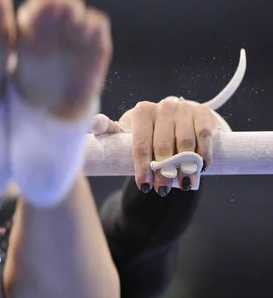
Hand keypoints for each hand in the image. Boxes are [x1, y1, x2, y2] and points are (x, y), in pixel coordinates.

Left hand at [92, 98, 218, 195]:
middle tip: (162, 190)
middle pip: (162, 146)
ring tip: (183, 185)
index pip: (140, 144)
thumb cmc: (148, 131)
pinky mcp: (203, 114)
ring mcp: (184, 109)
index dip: (142, 167)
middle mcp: (163, 107)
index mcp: (142, 112)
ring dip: (185, 167)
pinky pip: (203, 137)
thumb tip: (93, 123)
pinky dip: (203, 154)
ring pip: (184, 144)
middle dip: (163, 171)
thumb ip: (109, 130)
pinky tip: (201, 168)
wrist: (178, 119)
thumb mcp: (128, 131)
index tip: (144, 186)